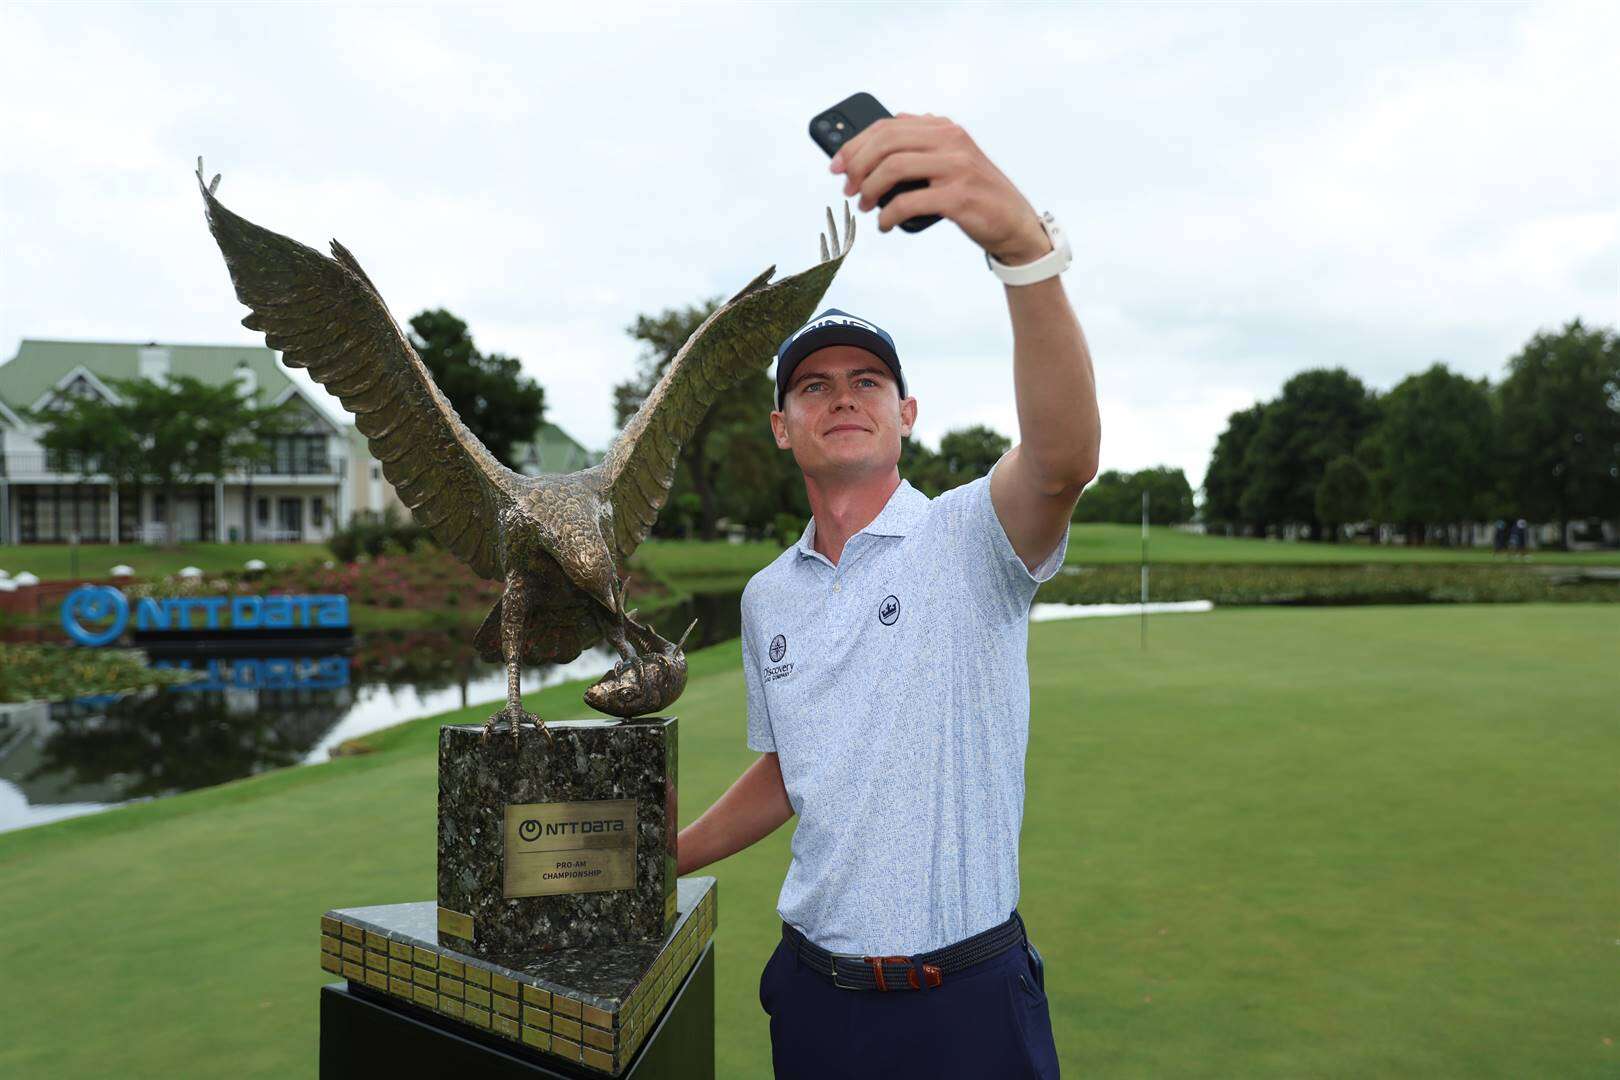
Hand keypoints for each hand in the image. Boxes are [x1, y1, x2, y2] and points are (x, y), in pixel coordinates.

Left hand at [830, 113, 1050, 264]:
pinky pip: (907, 202)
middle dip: (857, 166)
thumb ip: (920, 146)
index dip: (855, 145)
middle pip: (885, 143)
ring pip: (893, 168)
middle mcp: (950, 141)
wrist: (1013, 221)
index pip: (887, 126)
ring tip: (864, 206)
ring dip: (869, 190)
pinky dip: (887, 215)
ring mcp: (956, 168)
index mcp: (944, 128)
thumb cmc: (974, 193)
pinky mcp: (958, 197)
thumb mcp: (949, 159)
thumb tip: (870, 147)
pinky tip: (884, 223)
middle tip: (847, 188)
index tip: (836, 165)